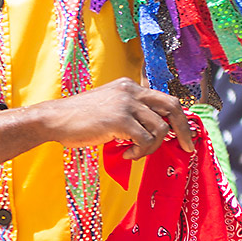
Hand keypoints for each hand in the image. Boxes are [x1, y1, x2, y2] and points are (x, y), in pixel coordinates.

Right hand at [36, 79, 195, 159]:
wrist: (54, 119)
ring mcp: (126, 104)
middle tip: (187, 147)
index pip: (164, 98)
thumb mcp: (108, 107)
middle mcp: (131, 91)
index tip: (184, 135)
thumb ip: (130, 113)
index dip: (178, 118)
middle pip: (172, 106)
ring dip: (152, 147)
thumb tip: (153, 132)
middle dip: (184, 129)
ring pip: (160, 128)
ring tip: (135, 153)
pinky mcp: (120, 120)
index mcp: (130, 87)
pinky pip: (145, 141)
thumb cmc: (78, 119)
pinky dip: (140, 152)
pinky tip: (126, 154)